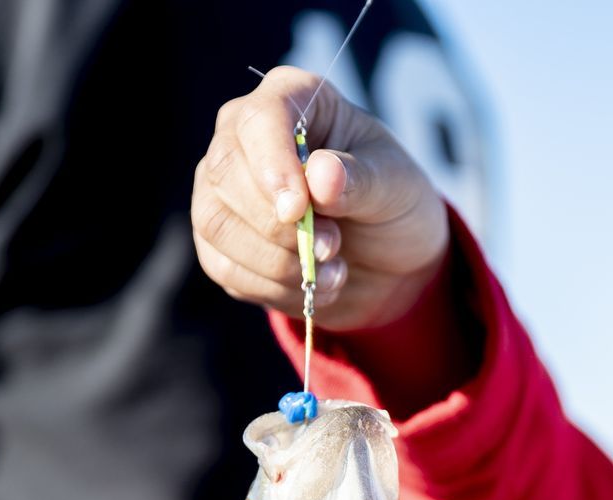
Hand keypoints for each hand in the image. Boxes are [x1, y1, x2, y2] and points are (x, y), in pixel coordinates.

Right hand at [193, 67, 448, 331]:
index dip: (271, 164)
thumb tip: (319, 175)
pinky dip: (272, 287)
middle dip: (279, 225)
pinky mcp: (219, 241)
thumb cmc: (392, 202)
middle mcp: (243, 137)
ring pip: (216, 224)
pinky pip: (225, 267)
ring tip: (332, 271)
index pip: (258, 118)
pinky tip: (311, 286)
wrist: (388, 258)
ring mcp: (223, 189)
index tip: (297, 208)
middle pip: (225, 173)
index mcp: (291, 99)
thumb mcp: (396, 185)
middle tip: (332, 247)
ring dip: (277, 262)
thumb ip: (361, 178)